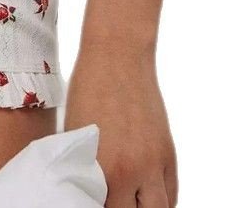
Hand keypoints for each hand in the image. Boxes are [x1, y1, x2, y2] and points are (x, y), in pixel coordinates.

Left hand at [64, 44, 177, 206]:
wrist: (117, 55)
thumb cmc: (87, 89)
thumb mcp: (76, 133)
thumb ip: (83, 168)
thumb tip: (82, 186)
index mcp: (103, 168)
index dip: (95, 206)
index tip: (88, 203)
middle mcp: (133, 171)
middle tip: (111, 202)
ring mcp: (154, 163)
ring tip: (130, 202)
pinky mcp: (168, 153)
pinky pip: (171, 192)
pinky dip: (161, 200)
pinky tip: (147, 199)